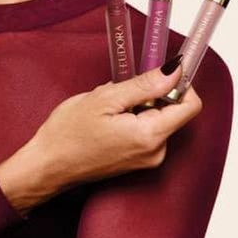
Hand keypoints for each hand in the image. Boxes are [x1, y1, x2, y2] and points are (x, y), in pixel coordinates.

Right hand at [21, 62, 202, 195]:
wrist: (47, 167)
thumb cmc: (68, 135)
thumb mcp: (104, 99)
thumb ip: (144, 85)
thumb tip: (174, 70)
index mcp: (150, 136)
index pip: (190, 105)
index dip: (179, 84)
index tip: (159, 72)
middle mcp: (155, 152)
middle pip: (172, 111)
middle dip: (149, 94)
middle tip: (117, 93)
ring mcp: (147, 159)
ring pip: (156, 119)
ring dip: (136, 106)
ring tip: (106, 110)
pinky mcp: (136, 161)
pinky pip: (145, 131)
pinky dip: (130, 119)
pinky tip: (106, 121)